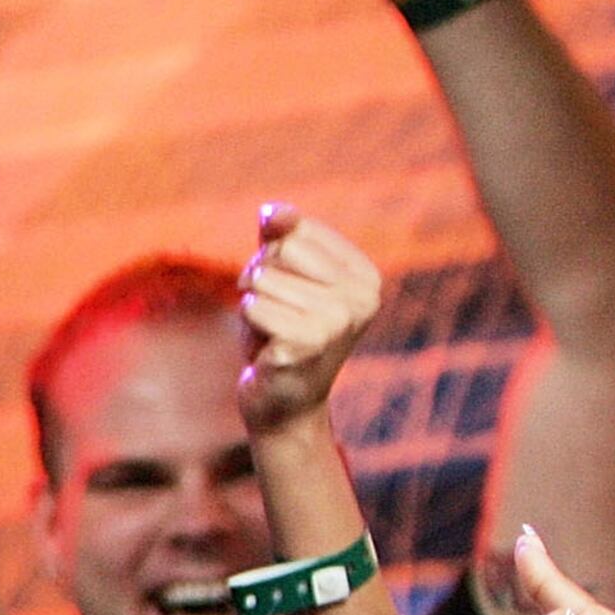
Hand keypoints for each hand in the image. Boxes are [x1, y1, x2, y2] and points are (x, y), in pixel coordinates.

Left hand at [237, 203, 383, 434]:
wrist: (284, 403)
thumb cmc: (282, 335)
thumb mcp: (282, 278)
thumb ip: (279, 237)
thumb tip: (275, 211)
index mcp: (365, 275)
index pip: (293, 231)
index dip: (272, 260)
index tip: (289, 295)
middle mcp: (362, 297)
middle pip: (277, 252)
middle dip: (260, 282)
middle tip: (277, 318)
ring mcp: (338, 322)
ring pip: (261, 280)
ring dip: (253, 308)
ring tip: (273, 335)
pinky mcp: (308, 345)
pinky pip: (254, 308)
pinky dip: (250, 328)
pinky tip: (268, 351)